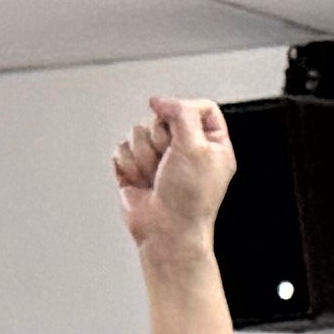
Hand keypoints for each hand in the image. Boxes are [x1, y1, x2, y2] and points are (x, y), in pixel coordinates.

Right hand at [112, 96, 230, 273]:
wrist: (166, 232)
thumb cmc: (189, 199)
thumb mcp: (195, 146)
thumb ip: (180, 112)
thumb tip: (160, 102)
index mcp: (211, 144)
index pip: (198, 107)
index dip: (182, 109)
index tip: (174, 120)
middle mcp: (186, 149)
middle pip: (161, 117)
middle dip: (160, 139)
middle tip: (169, 162)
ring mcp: (159, 158)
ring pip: (138, 132)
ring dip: (144, 156)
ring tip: (157, 177)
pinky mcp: (135, 168)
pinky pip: (122, 149)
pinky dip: (129, 166)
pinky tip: (144, 183)